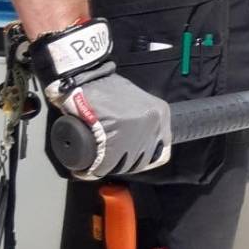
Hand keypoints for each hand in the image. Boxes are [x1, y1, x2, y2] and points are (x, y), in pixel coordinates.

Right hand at [45, 62, 171, 179]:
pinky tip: (89, 169)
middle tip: (112, 160)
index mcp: (161, 114)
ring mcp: (134, 135)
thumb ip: (143, 117)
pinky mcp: (114, 142)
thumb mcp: (137, 100)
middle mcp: (153, 125)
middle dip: (126, 163)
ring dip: (112, 167)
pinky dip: (96, 170)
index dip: (145, 157)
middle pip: (142, 159)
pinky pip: (107, 165)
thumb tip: (138, 138)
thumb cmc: (108, 87)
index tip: (132, 157)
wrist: (87, 79)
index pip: (162, 149)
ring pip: (125, 165)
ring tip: (100, 163)